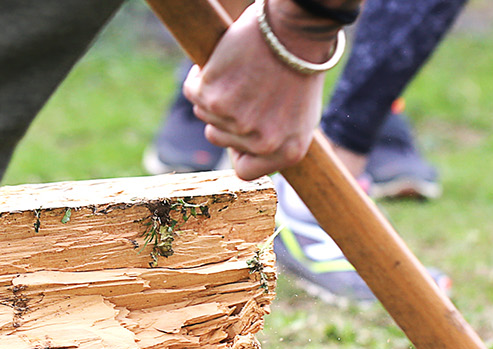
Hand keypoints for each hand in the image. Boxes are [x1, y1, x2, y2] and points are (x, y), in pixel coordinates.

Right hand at [183, 0, 334, 179]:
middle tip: (249, 87)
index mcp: (288, 153)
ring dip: (215, 93)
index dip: (239, 148)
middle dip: (228, 114)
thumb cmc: (298, 70)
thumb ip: (275, 144)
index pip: (244, 171)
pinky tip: (222, 63)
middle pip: (219, 139)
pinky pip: (193, 92)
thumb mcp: (300, 118)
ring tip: (241, 73)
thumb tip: (241, 159)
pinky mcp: (213, 97)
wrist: (293, 33)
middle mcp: (261, 143)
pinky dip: (200, 76)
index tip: (245, 127)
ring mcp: (236, 122)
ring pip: (206, 114)